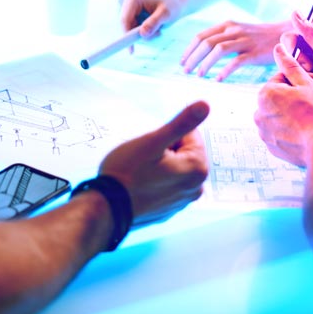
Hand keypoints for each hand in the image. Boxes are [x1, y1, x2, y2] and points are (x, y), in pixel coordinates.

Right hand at [98, 101, 209, 225]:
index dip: (167, 135)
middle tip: (145, 159)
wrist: (107, 208)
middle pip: (183, 152)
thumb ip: (181, 123)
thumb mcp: (154, 141)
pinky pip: (166, 184)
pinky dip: (156, 180)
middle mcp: (195, 187)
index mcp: (197, 168)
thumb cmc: (127, 174)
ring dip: (160, 164)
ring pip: (174, 167)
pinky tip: (140, 184)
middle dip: (165, 150)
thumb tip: (205, 105)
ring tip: (141, 172)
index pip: (189, 135)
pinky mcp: (169, 208)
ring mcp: (182, 200)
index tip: (152, 147)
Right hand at [120, 0, 183, 36]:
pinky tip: (155, 28)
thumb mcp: (166, 14)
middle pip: (126, 26)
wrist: (176, 3)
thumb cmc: (172, 6)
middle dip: (139, 34)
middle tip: (158, 33)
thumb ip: (154, 23)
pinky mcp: (130, 15)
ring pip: (129, 30)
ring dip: (143, 34)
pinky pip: (132, 30)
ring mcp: (128, 9)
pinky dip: (143, 33)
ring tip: (158, 29)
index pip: (124, 20)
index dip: (126, 35)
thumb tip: (143, 34)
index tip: (131, 50)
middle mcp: (127, 1)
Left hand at [179, 19, 288, 80]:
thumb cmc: (259, 37)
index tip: (182, 62)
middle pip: (206, 43)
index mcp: (227, 25)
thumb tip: (202, 51)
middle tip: (185, 71)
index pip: (201, 36)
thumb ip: (223, 37)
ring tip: (198, 75)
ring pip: (218, 50)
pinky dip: (225, 70)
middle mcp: (234, 30)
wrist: (286, 34)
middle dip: (192, 58)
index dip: (189, 49)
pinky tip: (218, 79)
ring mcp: (245, 40)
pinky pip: (236, 61)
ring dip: (205, 63)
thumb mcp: (239, 31)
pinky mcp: (255, 52)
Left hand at [255, 44, 312, 167]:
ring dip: (292, 113)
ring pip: (280, 115)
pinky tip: (305, 132)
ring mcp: (264, 132)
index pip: (282, 78)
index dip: (301, 80)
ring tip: (311, 119)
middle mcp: (258, 112)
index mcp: (265, 93)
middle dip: (295, 97)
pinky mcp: (271, 146)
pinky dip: (290, 131)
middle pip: (280, 97)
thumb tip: (278, 48)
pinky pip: (280, 132)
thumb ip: (290, 64)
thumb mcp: (306, 83)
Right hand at [285, 11, 312, 123]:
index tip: (306, 61)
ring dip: (298, 77)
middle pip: (287, 54)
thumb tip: (294, 12)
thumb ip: (311, 33)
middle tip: (311, 74)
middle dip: (295, 65)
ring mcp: (309, 70)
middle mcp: (311, 54)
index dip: (292, 48)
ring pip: (289, 69)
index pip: (290, 38)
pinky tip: (312, 91)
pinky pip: (293, 81)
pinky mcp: (308, 84)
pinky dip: (299, 86)